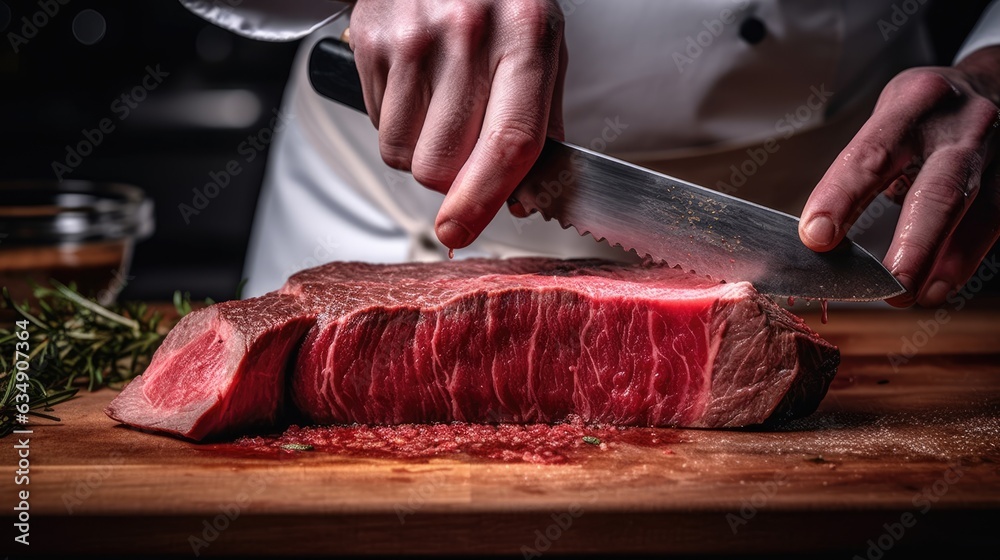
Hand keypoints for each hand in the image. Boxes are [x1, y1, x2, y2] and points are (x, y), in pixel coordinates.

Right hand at [348, 0, 566, 248]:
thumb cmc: (499, 3)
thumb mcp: (541, 48)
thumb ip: (541, 126)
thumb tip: (520, 200)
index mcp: (526, 35)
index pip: (508, 140)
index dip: (483, 199)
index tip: (461, 232)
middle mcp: (469, 34)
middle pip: (443, 163)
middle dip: (452, 181)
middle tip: (463, 152)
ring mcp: (414, 37)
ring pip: (403, 154)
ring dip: (420, 155)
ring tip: (439, 110)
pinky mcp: (373, 41)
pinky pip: (378, 126)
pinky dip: (397, 126)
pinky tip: (416, 90)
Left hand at [799, 46, 999, 306]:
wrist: (994, 83)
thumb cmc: (926, 113)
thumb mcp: (889, 118)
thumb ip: (864, 168)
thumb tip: (823, 235)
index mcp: (912, 104)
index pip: (871, 155)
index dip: (841, 198)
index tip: (817, 237)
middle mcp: (962, 126)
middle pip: (938, 191)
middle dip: (914, 245)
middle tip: (891, 285)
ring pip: (983, 212)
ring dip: (949, 261)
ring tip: (919, 295)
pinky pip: (999, 221)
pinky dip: (968, 256)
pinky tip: (944, 281)